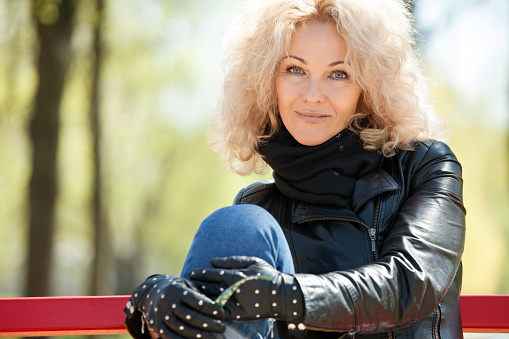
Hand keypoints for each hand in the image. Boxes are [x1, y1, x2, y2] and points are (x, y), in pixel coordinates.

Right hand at [124, 275, 224, 338]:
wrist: (151, 293)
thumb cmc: (178, 288)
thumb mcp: (187, 285)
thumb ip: (200, 294)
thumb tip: (220, 303)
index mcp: (178, 290)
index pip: (197, 301)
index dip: (211, 308)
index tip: (222, 313)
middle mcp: (168, 303)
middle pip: (192, 317)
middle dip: (209, 324)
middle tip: (222, 328)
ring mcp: (162, 316)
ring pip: (183, 329)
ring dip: (200, 335)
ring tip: (214, 337)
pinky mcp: (157, 327)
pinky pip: (172, 337)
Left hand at [189, 256, 303, 321]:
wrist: (282, 296)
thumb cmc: (267, 275)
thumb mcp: (253, 261)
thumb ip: (231, 260)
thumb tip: (212, 260)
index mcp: (237, 276)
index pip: (212, 274)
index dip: (200, 273)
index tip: (191, 272)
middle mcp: (234, 291)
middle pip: (209, 288)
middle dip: (196, 285)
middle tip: (185, 284)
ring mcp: (235, 305)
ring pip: (211, 301)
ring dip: (200, 298)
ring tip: (190, 295)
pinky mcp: (238, 316)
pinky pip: (219, 313)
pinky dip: (209, 310)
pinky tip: (202, 307)